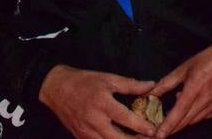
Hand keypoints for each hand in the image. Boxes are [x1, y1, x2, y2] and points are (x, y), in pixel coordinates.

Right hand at [37, 64, 156, 138]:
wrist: (57, 89)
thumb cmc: (85, 82)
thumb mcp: (108, 78)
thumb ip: (131, 84)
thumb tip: (151, 86)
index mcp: (102, 104)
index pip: (124, 118)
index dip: (140, 126)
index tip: (154, 130)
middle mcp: (93, 120)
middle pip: (116, 138)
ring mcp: (85, 131)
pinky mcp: (80, 137)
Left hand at [149, 36, 211, 136]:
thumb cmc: (208, 59)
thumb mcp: (184, 68)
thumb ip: (166, 83)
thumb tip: (150, 94)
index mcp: (195, 87)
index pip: (178, 112)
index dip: (167, 126)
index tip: (158, 136)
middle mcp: (207, 99)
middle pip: (185, 121)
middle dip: (171, 128)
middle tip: (160, 132)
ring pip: (194, 121)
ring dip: (183, 122)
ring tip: (174, 118)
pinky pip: (204, 117)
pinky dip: (195, 116)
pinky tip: (193, 107)